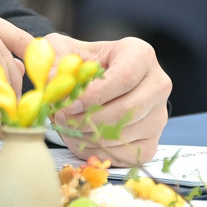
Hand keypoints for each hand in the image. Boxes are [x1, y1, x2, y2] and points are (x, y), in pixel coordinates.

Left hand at [45, 33, 169, 167]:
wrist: (92, 83)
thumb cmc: (80, 65)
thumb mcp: (63, 52)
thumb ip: (50, 58)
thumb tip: (47, 81)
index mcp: (140, 54)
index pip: (125, 77)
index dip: (95, 95)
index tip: (69, 105)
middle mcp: (157, 84)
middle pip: (128, 110)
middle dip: (89, 120)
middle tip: (62, 120)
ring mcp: (158, 115)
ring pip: (125, 134)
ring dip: (90, 136)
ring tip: (67, 127)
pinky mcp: (151, 141)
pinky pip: (126, 154)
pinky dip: (99, 151)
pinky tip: (81, 139)